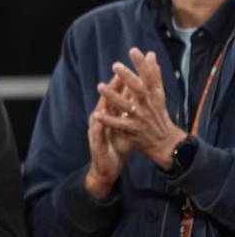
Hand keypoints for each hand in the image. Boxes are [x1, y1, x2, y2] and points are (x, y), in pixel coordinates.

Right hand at [84, 74, 132, 199]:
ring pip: (99, 112)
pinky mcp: (97, 144)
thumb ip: (131, 112)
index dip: (125, 83)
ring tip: (102, 89)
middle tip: (118, 72)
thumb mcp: (127, 127)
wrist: (106, 168)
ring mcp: (98, 131)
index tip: (131, 67)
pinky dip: (97, 124)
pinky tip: (97, 117)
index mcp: (112, 116)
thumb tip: (140, 97)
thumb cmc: (117, 146)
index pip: (119, 97)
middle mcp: (103, 121)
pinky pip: (96, 133)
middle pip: (108, 100)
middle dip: (113, 86)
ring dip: (100, 102)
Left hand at [95, 48, 186, 169]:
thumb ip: (153, 74)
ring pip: (126, 106)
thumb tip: (150, 54)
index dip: (142, 64)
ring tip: (100, 86)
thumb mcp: (158, 94)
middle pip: (139, 89)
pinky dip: (108, 120)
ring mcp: (140, 118)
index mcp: (154, 95)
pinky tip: (96, 114)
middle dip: (128, 77)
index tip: (133, 50)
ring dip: (113, 96)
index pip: (150, 76)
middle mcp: (148, 105)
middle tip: (115, 65)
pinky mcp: (133, 131)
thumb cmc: (158, 114)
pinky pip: (119, 125)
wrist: (165, 142)